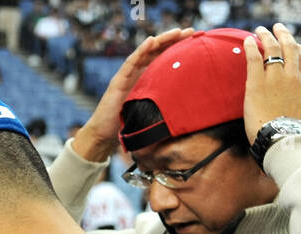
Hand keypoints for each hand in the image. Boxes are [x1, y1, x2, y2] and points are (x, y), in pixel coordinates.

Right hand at [74, 28, 194, 161]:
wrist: (104, 136)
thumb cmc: (127, 126)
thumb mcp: (152, 111)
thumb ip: (164, 103)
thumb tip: (190, 103)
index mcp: (147, 78)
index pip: (163, 58)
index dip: (179, 48)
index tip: (196, 40)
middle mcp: (137, 73)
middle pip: (157, 51)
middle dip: (174, 40)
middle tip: (191, 30)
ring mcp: (126, 75)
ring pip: (145, 52)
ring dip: (161, 40)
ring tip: (176, 31)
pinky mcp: (118, 81)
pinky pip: (130, 63)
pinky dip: (140, 51)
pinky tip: (150, 41)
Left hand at [243, 23, 300, 139]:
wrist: (280, 140)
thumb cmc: (296, 130)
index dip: (299, 48)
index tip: (293, 44)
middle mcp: (293, 77)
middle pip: (289, 48)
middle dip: (283, 35)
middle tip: (276, 28)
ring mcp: (275, 78)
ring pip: (272, 49)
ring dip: (265, 36)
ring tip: (260, 30)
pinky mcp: (256, 84)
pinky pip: (254, 59)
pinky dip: (250, 47)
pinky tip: (246, 40)